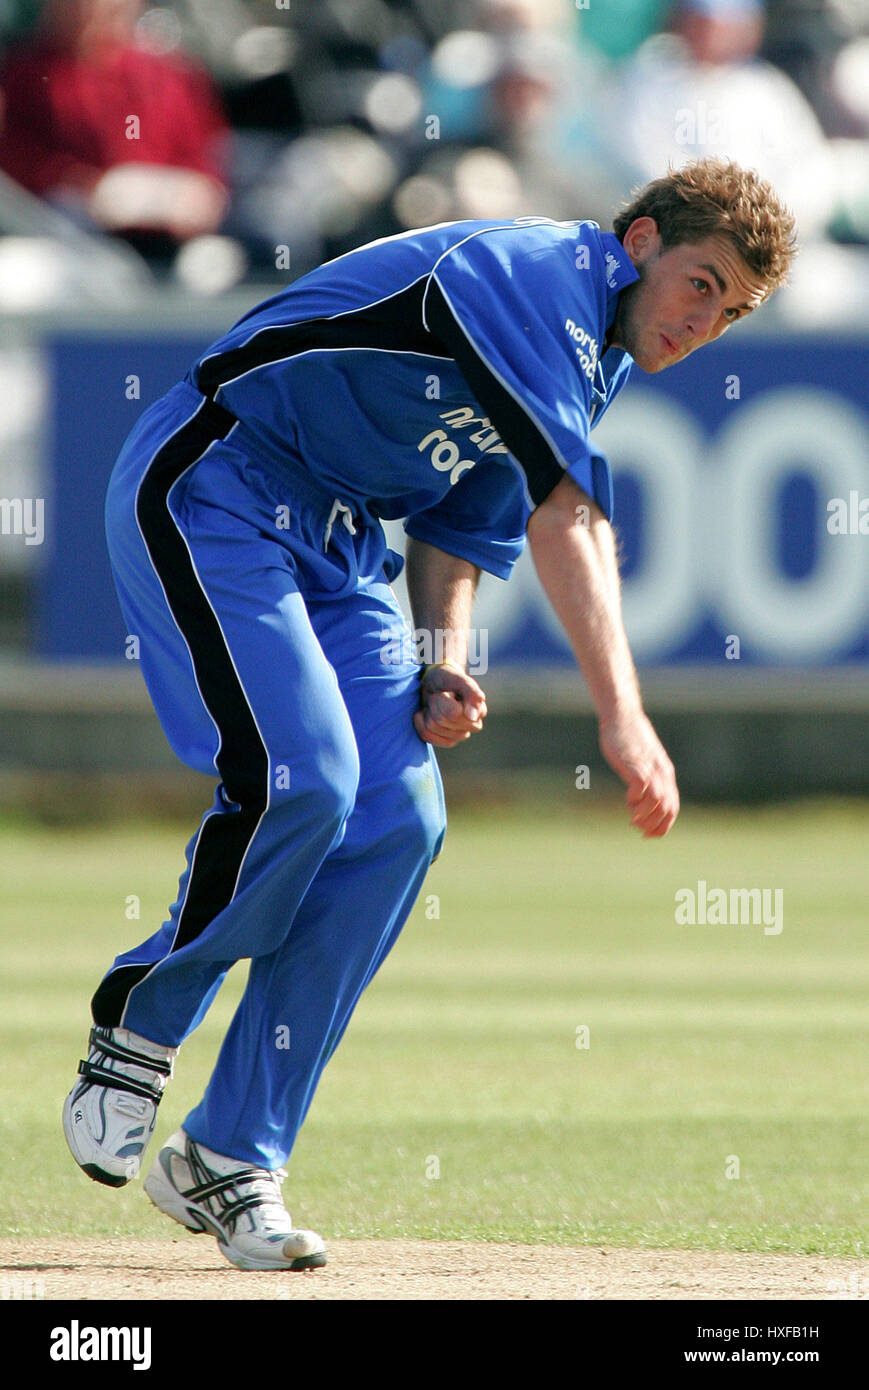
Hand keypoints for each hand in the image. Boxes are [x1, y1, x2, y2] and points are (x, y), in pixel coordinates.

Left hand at [413, 662, 486, 748]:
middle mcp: (473, 726)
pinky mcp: (447, 741)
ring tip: (435, 704)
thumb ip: (470, 693)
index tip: (448, 691)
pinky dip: (420, 722)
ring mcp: (459, 736)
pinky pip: (426, 736)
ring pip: (432, 728)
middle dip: (435, 704)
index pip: (453, 713)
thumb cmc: (448, 678)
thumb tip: (473, 717)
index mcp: (479, 710)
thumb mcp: (458, 678)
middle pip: (441, 721)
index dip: (443, 699)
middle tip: (439, 696)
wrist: (436, 682)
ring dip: (428, 711)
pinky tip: (425, 714)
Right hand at [599, 705, 679, 837]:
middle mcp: (661, 773)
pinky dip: (635, 799)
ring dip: (645, 815)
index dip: (663, 826)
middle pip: (667, 808)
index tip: (648, 834)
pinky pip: (641, 787)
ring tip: (632, 818)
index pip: (672, 808)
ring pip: (657, 800)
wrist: (623, 716)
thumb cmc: (630, 740)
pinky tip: (627, 799)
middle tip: (638, 828)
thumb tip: (643, 797)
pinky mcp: (635, 763)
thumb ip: (648, 777)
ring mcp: (649, 768)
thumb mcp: (644, 761)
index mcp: (665, 774)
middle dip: (654, 825)